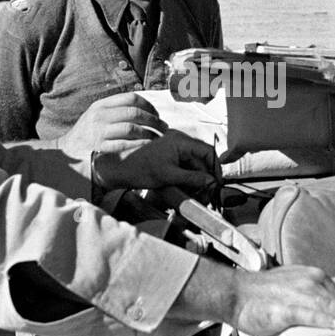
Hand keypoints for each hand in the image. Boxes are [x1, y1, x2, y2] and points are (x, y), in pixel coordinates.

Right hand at [59, 92, 167, 155]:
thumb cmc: (86, 134)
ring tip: (157, 139)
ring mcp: (98, 131)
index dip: (149, 105)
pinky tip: (147, 146)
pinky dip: (138, 144)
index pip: (131, 98)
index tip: (157, 114)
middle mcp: (100, 115)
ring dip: (149, 133)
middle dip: (154, 120)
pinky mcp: (99, 146)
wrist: (65, 152)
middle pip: (134, 112)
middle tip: (164, 128)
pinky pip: (123, 144)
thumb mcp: (96, 115)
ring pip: (131, 127)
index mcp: (101, 104)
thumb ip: (115, 110)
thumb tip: (143, 107)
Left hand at [91, 129, 216, 193]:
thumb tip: (210, 181)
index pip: (207, 151)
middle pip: (200, 159)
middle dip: (205, 177)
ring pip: (192, 164)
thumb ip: (192, 177)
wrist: (117, 169)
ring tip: (196, 193)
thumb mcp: (169, 175)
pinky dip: (186, 177)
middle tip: (207, 193)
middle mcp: (178, 141)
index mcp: (180, 141)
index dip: (215, 167)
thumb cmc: (139, 169)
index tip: (217, 182)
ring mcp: (171, 148)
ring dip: (196, 179)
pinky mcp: (165, 156)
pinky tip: (185, 188)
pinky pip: (182, 166)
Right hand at [229, 267, 334, 335]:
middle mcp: (311, 282)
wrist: (235, 294)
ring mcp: (297, 294)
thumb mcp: (302, 280)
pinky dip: (324, 319)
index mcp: (317, 277)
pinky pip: (308, 314)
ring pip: (330, 310)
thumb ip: (329, 283)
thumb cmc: (267, 291)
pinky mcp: (283, 309)